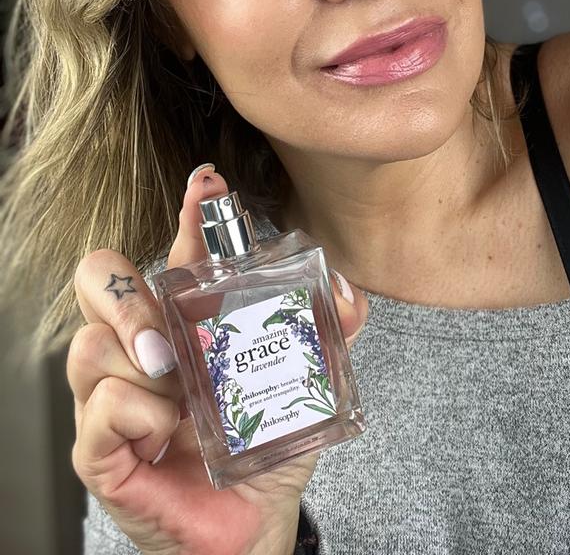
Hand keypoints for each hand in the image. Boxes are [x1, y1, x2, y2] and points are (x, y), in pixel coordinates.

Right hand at [67, 167, 367, 554]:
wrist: (252, 523)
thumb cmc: (265, 447)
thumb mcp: (304, 382)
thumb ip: (328, 333)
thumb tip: (346, 290)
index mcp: (187, 324)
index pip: (176, 253)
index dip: (189, 213)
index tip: (209, 183)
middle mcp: (143, 351)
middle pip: (99, 282)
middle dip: (125, 290)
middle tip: (166, 326)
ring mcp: (116, 397)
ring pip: (90, 345)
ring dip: (137, 358)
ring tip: (179, 386)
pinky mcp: (103, 450)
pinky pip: (101, 408)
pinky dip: (136, 414)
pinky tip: (167, 431)